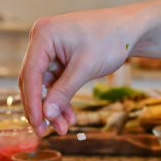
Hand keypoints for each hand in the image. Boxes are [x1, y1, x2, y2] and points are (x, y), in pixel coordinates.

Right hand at [19, 6, 147, 135]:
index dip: (32, 103)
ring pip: (46, 84)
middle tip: (46, 131)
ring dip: (54, 106)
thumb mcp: (85, 68)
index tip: (38, 125)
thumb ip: (63, 92)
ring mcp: (51, 48)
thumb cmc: (110, 40)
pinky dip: (63, 97)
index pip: (29, 75)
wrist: (130, 29)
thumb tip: (46, 114)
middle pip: (33, 81)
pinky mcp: (61, 56)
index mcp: (42, 36)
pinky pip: (57, 81)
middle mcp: (42, 40)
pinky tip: (70, 115)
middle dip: (42, 108)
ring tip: (64, 127)